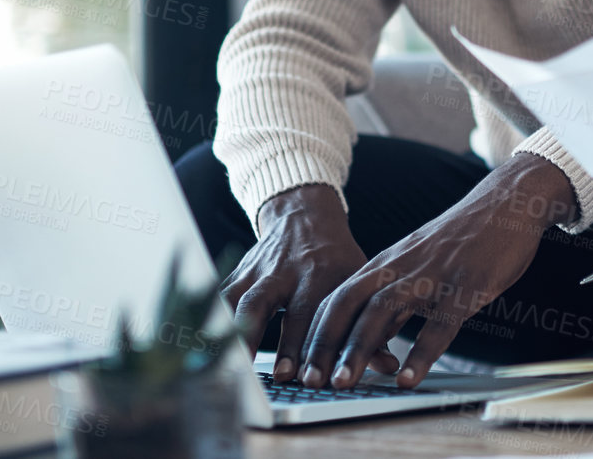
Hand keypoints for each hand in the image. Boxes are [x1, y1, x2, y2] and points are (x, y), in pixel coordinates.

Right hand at [219, 184, 391, 381]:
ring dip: (236, 335)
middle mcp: (287, 271)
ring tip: (233, 369)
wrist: (303, 215)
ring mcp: (258, 271)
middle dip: (279, 343)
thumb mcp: (359, 279)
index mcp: (321, 272)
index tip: (311, 378)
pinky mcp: (237, 274)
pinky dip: (210, 322)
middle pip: (275, 305)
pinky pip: (218, 298)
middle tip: (281, 377)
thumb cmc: (335, 258)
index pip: (315, 313)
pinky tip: (203, 349)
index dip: (313, 347)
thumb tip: (389, 365)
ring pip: (241, 300)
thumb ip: (371, 323)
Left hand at [302, 154, 576, 388]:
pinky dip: (421, 353)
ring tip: (346, 382)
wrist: (507, 202)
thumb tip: (370, 339)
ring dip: (360, 347)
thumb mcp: (418, 261)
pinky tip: (409, 378)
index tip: (302, 364)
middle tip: (311, 379)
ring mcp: (434, 274)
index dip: (316, 331)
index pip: (338, 297)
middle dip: (326, 343)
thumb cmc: (463, 237)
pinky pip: (440, 323)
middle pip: (350, 302)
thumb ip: (394, 297)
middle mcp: (402, 266)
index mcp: (387, 262)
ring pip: (384, 309)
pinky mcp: (467, 285)